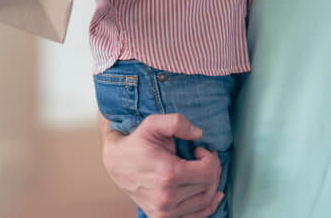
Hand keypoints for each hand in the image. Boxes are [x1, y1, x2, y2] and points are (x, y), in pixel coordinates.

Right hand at [101, 114, 222, 217]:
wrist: (117, 163)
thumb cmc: (137, 143)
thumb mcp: (153, 123)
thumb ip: (177, 122)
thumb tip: (199, 134)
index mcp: (167, 174)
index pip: (208, 172)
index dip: (211, 158)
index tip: (199, 150)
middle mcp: (166, 197)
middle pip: (208, 186)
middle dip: (212, 168)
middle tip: (203, 158)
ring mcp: (164, 211)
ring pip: (204, 201)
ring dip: (210, 184)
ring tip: (200, 171)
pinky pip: (195, 217)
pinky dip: (208, 206)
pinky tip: (214, 194)